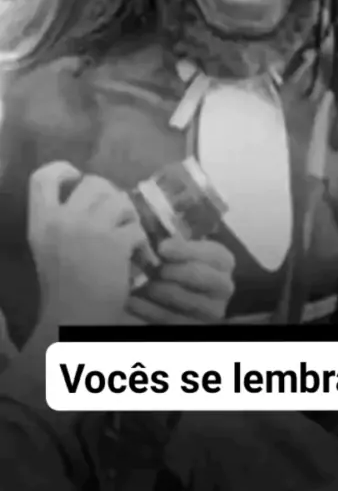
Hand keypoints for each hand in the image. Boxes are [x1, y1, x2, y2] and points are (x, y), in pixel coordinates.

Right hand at [28, 161, 157, 325]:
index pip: (42, 177)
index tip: (76, 177)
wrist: (72, 322)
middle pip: (92, 182)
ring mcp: (88, 229)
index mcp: (41, 222)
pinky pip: (136, 229)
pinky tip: (140, 258)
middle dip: (110, 193)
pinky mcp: (114, 243)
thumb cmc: (62, 289)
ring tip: (129, 236)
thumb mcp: (49, 247)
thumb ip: (62, 219)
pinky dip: (143, 243)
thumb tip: (93, 195)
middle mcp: (62, 219)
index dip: (62, 169)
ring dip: (129, 216)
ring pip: (120, 200)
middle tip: (116, 214)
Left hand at [127, 237, 234, 324]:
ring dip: (156, 290)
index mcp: (223, 260)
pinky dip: (148, 310)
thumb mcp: (184, 247)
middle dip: (171, 271)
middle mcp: (223, 285)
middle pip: (198, 276)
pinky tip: (131, 300)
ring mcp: (212, 310)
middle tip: (149, 266)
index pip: (211, 253)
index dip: (186, 250)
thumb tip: (146, 214)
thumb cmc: (181, 263)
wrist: (183, 295)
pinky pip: (170, 320)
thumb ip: (175, 236)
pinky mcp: (195, 327)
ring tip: (136, 282)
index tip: (163, 247)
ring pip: (183, 300)